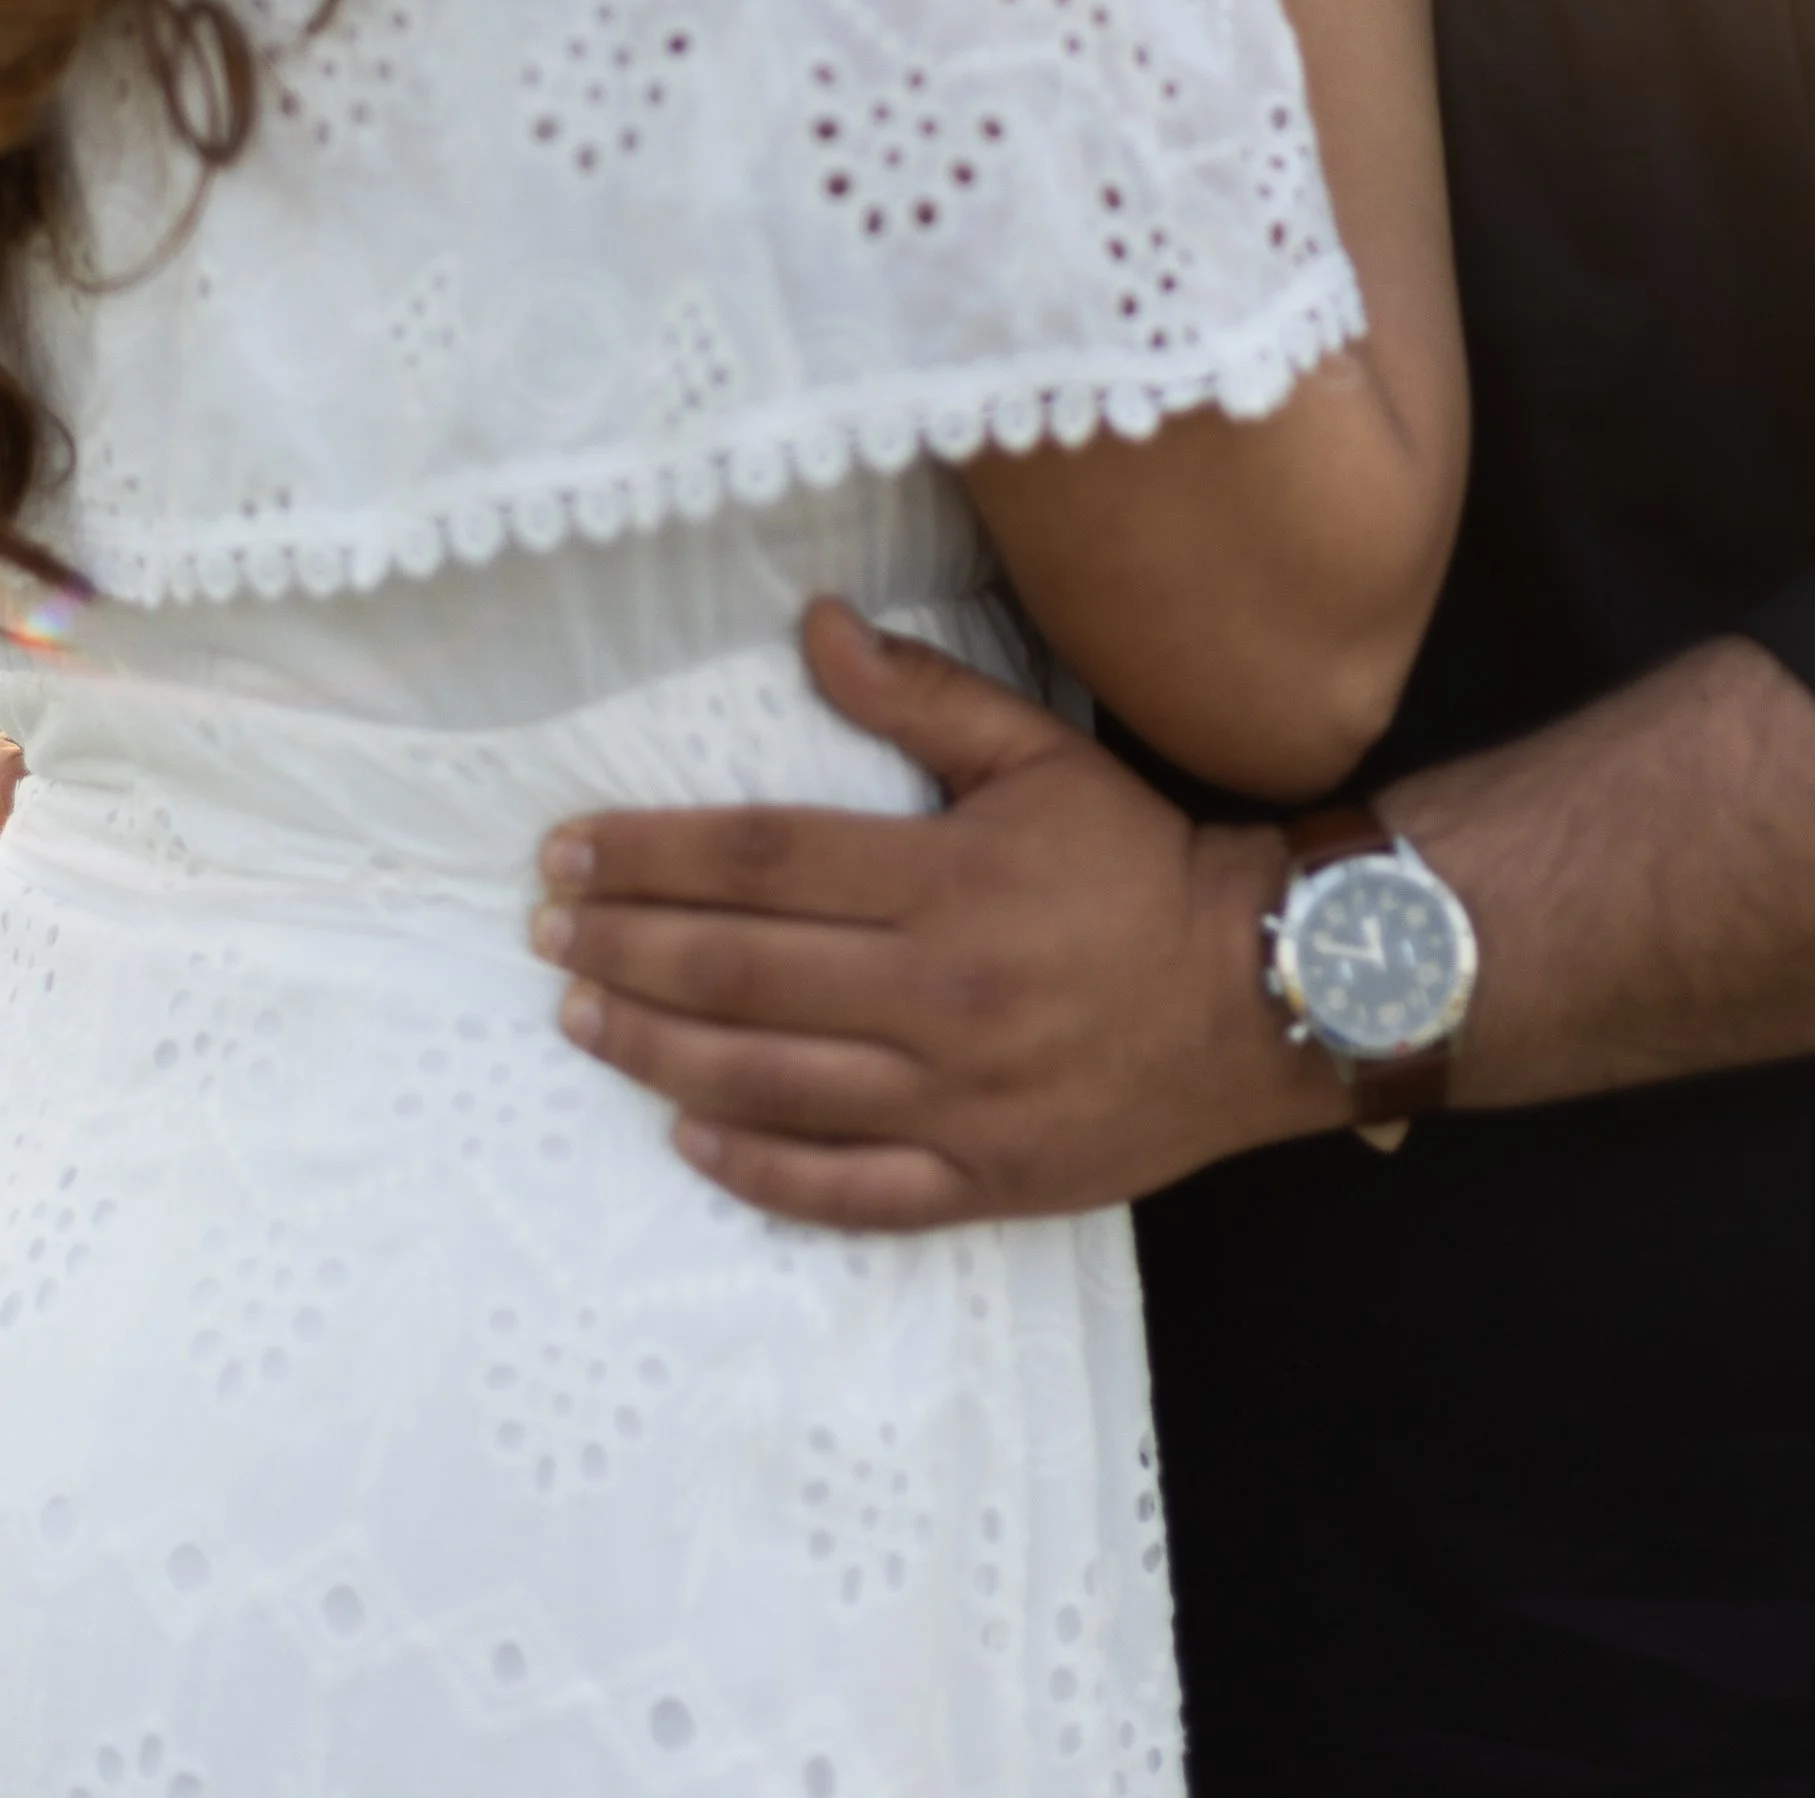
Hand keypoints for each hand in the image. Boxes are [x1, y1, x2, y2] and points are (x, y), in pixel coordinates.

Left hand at [531, 600, 1337, 1227]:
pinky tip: (687, 1137)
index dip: (651, 852)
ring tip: (579, 1014)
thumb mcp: (1041, 753)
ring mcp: (957, 1100)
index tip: (568, 848)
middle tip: (543, 931)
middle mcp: (938, 995)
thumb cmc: (1141, 864)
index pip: (760, 860)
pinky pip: (848, 1190)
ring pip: (771, 1082)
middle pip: (742, 970)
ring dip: (657, 1048)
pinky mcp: (983, 1180)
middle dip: (625, 946)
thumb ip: (920, 695)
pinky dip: (759, 1171)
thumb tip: (813, 623)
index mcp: (946, 881)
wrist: (1271, 992)